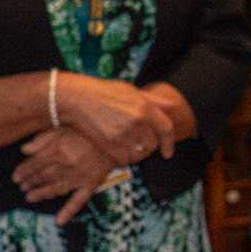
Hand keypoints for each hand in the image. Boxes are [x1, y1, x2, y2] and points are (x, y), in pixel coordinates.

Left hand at [12, 127, 119, 223]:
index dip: (23, 170)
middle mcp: (68, 164)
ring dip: (41, 194)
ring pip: (56, 188)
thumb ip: (42, 139)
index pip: (36, 162)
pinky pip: (79, 201)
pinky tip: (59, 222)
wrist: (114, 142)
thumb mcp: (62, 130)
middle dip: (30, 182)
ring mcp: (80, 177)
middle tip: (21, 187)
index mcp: (59, 149)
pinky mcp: (90, 186)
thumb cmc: (85, 135)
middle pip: (44, 175)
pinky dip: (68, 212)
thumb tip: (23, 150)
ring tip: (29, 197)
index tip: (15, 177)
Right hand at [53, 75, 176, 164]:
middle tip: (138, 145)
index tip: (167, 153)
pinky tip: (114, 150)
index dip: (169, 143)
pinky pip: (123, 160)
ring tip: (125, 147)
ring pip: (138, 154)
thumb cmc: (103, 93)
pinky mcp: (110, 145)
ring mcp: (124, 134)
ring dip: (135, 155)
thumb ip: (153, 101)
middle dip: (148, 148)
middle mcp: (137, 121)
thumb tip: (173, 107)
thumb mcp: (130, 91)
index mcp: (144, 106)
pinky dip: (121, 159)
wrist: (77, 99)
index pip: (166, 129)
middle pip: (152, 145)